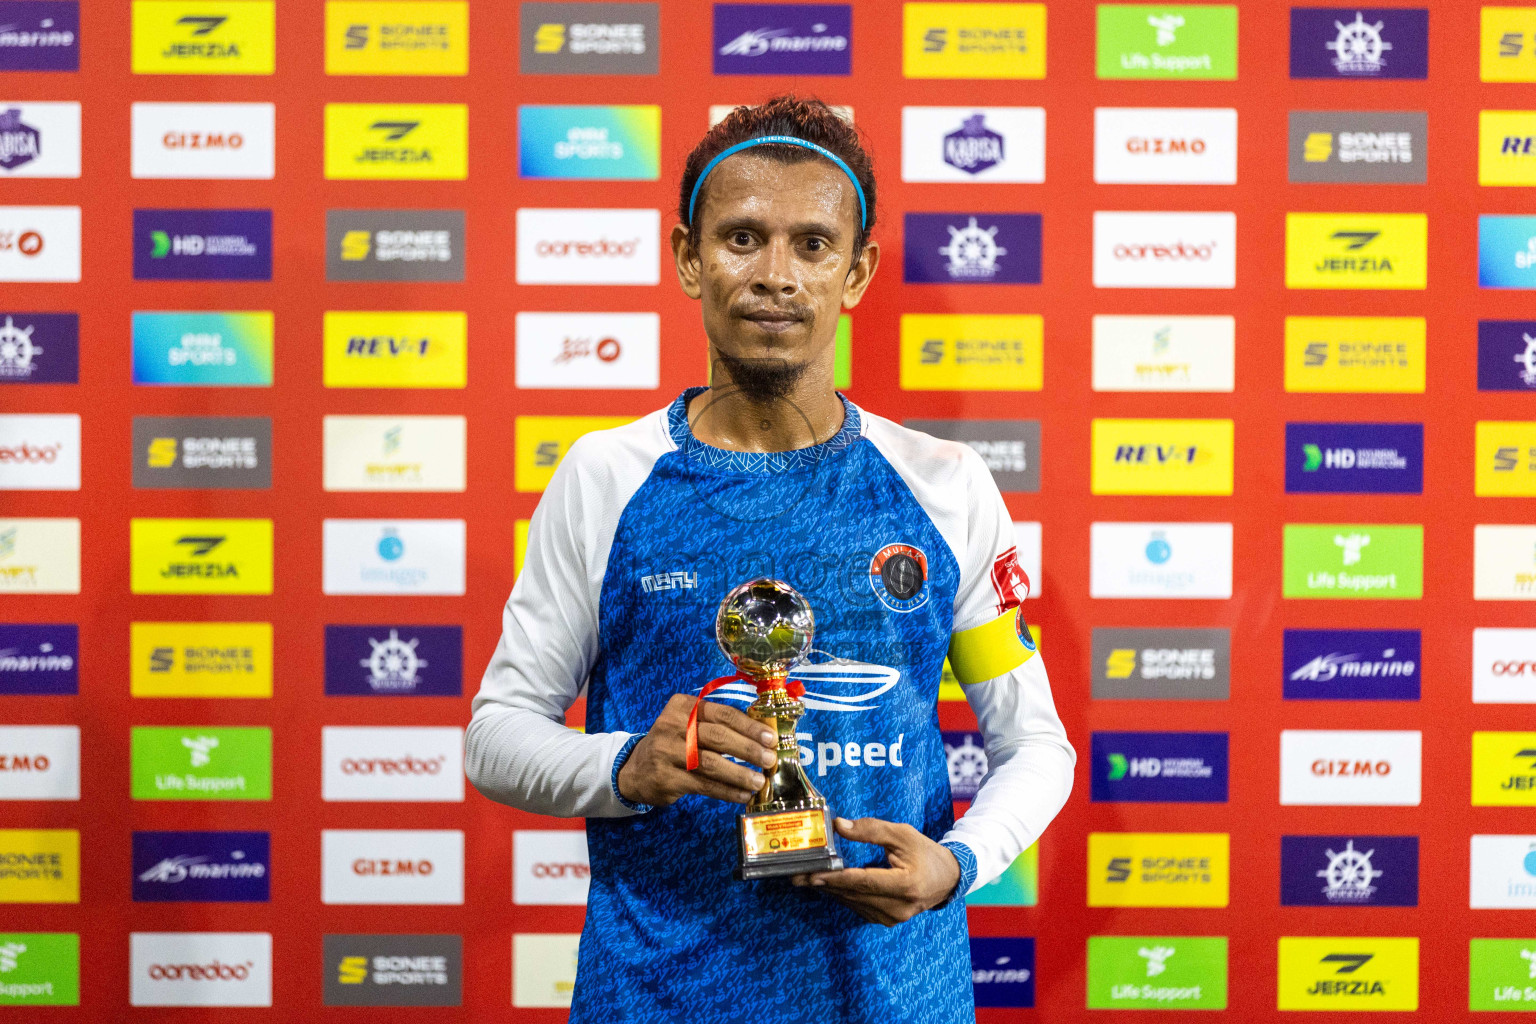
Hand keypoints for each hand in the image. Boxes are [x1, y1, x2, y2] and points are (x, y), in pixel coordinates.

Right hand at [617, 694, 777, 806]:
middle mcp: (672, 726)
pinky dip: (726, 790)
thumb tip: (762, 737)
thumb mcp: (688, 725)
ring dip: (740, 773)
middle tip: (769, 760)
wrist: (635, 769)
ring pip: (711, 763)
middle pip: (718, 737)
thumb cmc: (673, 743)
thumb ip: (718, 725)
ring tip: (760, 781)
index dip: (750, 726)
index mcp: (682, 706)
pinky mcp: (666, 778)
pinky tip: (743, 794)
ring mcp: (666, 752)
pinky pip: (703, 785)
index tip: (770, 738)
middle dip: (748, 749)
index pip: (723, 714)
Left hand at [792, 817, 960, 924]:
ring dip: (829, 890)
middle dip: (824, 883)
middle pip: (854, 894)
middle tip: (797, 875)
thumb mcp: (902, 834)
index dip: (837, 877)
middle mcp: (900, 907)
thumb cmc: (925, 852)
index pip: (864, 881)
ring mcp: (894, 917)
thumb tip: (839, 826)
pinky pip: (859, 907)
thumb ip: (871, 830)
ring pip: (854, 903)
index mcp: (907, 884)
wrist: (947, 878)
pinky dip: (843, 895)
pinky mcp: (888, 921)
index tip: (813, 873)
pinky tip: (827, 884)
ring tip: (805, 878)